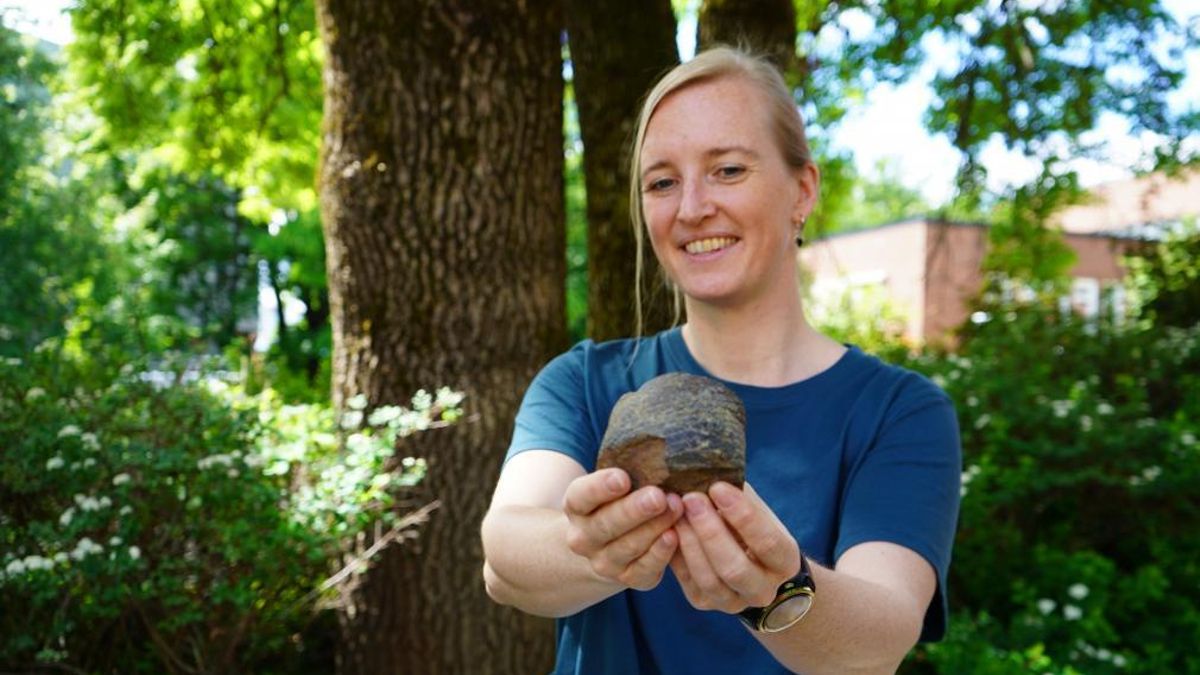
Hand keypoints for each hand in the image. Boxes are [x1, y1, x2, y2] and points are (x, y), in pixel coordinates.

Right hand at [563, 468, 683, 590]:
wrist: (609, 543)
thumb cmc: (619, 500)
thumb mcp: (614, 483)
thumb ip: (628, 472)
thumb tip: (659, 449)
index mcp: (576, 506)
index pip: (581, 496)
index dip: (600, 488)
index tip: (622, 478)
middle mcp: (583, 537)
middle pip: (605, 525)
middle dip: (633, 510)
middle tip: (658, 496)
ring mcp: (604, 561)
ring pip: (627, 547)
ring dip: (653, 528)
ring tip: (676, 509)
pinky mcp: (628, 578)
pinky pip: (644, 569)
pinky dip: (660, 554)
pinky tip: (674, 536)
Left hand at [670, 481, 800, 612]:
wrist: (752, 567)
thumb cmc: (754, 529)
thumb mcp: (758, 512)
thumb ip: (740, 497)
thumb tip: (711, 470)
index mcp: (784, 562)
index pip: (766, 542)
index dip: (743, 515)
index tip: (718, 487)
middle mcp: (762, 590)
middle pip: (734, 567)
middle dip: (710, 532)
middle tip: (691, 498)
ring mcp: (733, 602)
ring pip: (708, 578)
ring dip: (689, 542)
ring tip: (675, 511)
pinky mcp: (705, 603)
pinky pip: (687, 581)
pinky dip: (675, 554)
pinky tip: (667, 528)